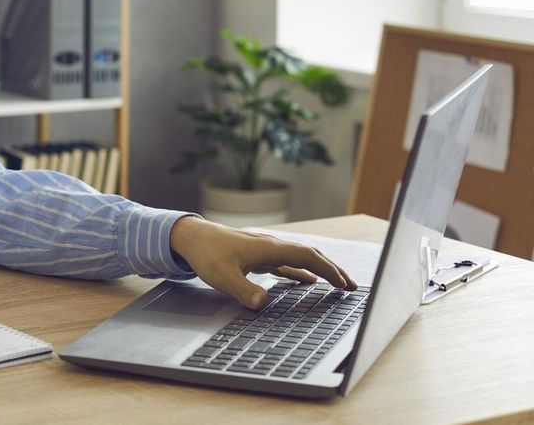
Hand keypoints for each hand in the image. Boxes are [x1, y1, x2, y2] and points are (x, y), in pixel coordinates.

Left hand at [168, 216, 356, 309]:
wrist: (190, 236)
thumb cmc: (206, 254)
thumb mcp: (222, 276)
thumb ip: (243, 290)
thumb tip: (262, 304)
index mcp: (269, 248)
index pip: (307, 257)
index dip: (328, 270)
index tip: (344, 284)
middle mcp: (271, 246)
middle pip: (310, 255)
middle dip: (333, 269)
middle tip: (351, 286)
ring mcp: (265, 249)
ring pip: (300, 258)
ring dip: (320, 270)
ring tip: (338, 284)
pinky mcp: (258, 255)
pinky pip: (287, 263)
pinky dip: (301, 272)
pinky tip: (308, 281)